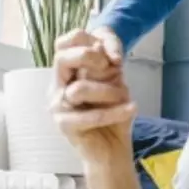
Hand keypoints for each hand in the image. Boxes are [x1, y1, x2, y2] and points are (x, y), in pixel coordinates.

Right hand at [52, 28, 134, 165]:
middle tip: (114, 68)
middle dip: (90, 57)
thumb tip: (104, 49)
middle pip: (62, 58)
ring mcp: (57, 106)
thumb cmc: (113, 113)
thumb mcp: (115, 82)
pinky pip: (91, 115)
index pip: (64, 43)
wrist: (112, 149)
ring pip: (80, 88)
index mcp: (67, 72)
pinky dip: (115, 112)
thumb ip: (108, 65)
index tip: (110, 52)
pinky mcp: (64, 125)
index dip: (86, 39)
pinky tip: (132, 108)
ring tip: (126, 97)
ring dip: (109, 92)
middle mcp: (57, 86)